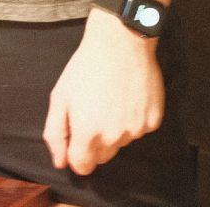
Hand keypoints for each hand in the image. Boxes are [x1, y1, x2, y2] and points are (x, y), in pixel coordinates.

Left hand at [42, 14, 163, 176]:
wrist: (120, 43)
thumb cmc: (85, 68)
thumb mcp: (60, 96)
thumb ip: (56, 133)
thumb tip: (60, 162)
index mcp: (88, 132)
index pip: (82, 166)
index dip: (76, 154)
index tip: (76, 138)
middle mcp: (114, 137)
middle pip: (102, 157)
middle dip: (94, 143)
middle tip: (92, 113)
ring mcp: (136, 130)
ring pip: (121, 143)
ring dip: (114, 130)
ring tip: (110, 100)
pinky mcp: (153, 121)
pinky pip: (139, 129)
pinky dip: (132, 119)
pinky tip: (127, 98)